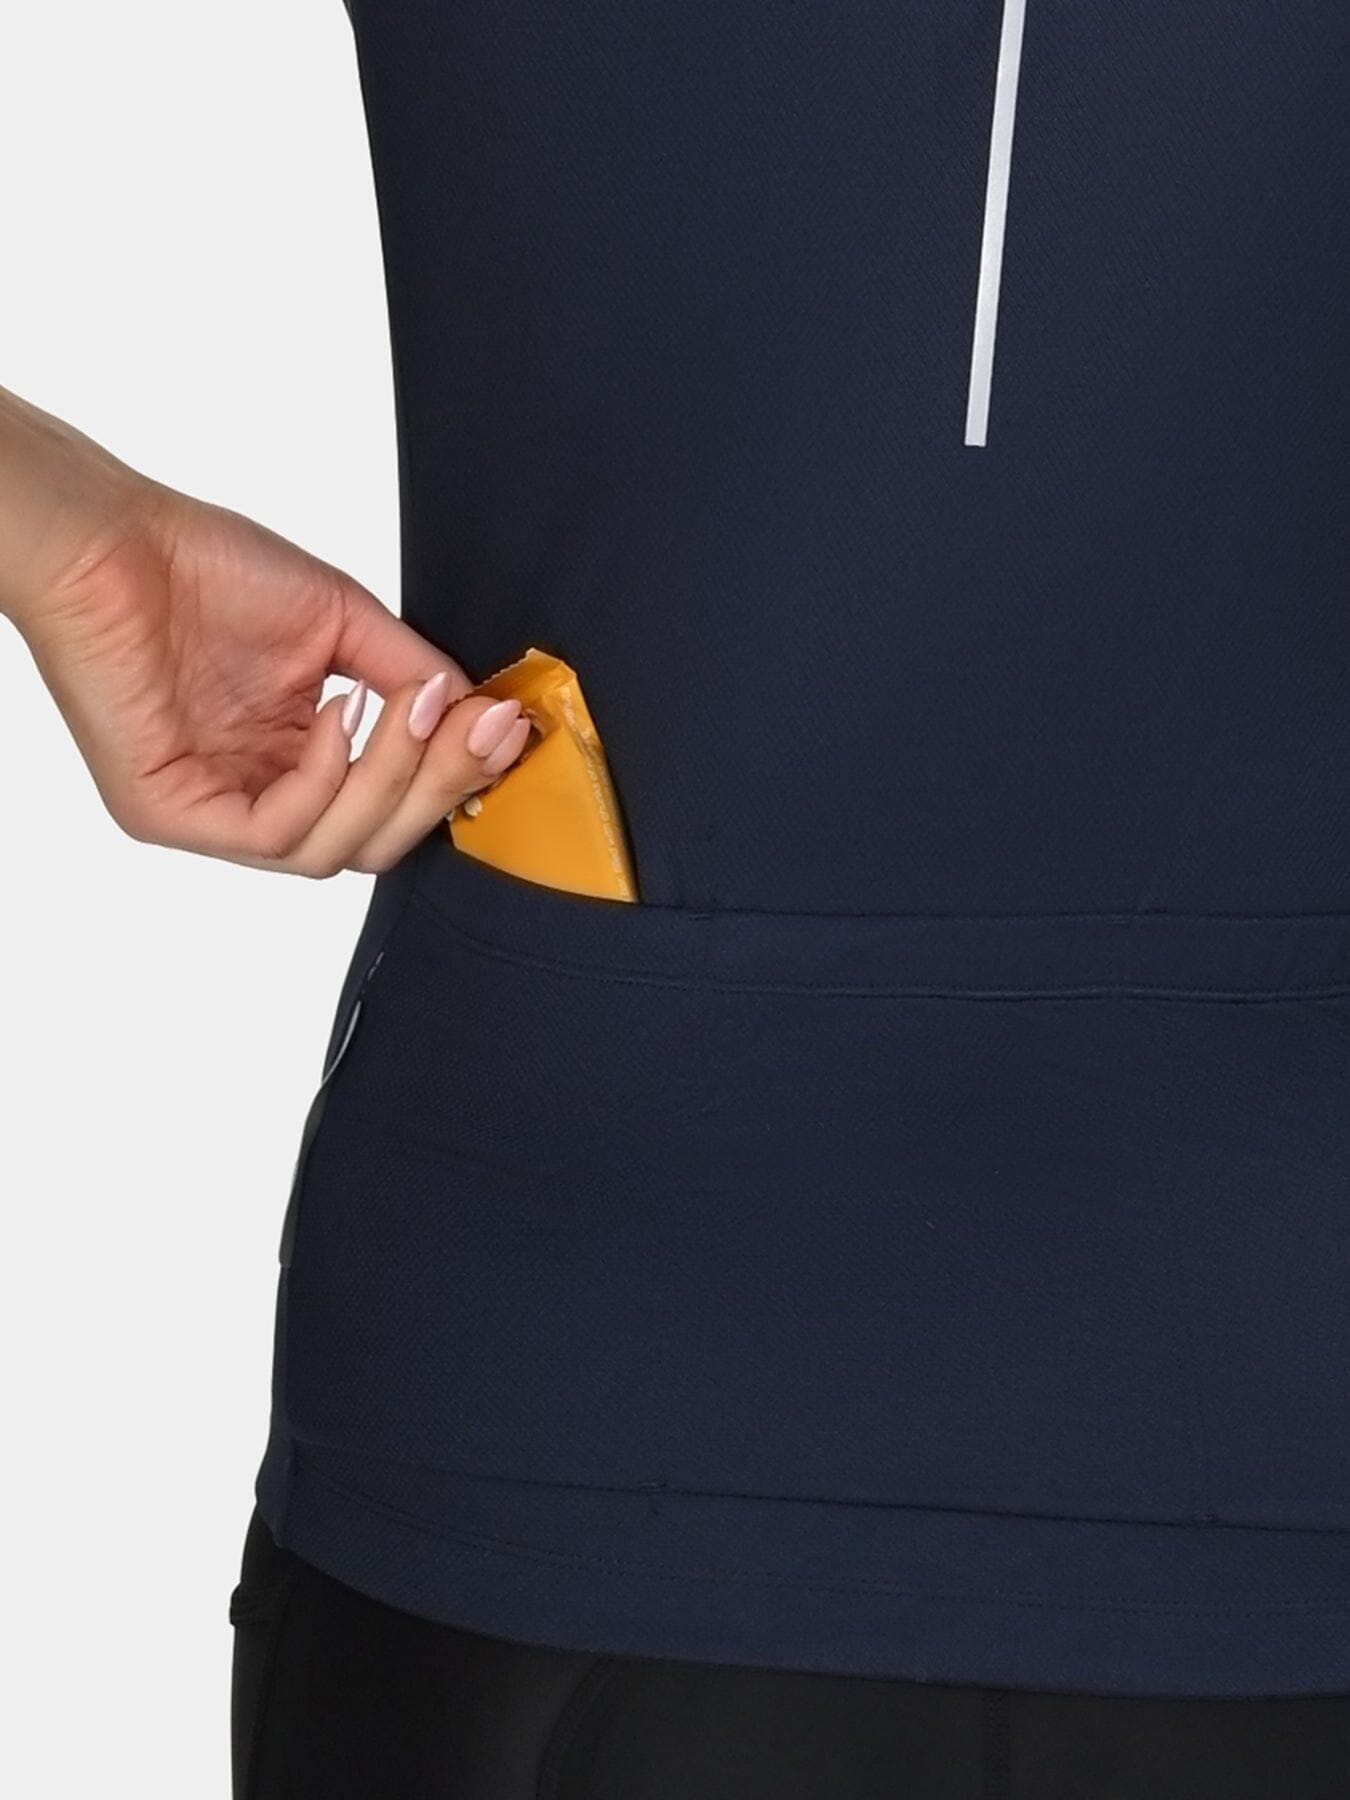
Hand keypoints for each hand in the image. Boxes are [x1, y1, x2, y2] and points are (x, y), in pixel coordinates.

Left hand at [6, 411, 532, 875]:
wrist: (111, 537)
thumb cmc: (204, 567)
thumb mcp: (342, 623)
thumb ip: (412, 675)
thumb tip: (487, 713)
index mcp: (296, 760)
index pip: (392, 812)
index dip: (455, 781)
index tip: (508, 728)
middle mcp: (257, 795)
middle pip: (376, 846)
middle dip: (439, 786)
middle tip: (479, 726)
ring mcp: (213, 813)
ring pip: (334, 852)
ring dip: (389, 780)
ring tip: (407, 707)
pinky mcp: (171, 815)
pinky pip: (276, 834)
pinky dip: (325, 780)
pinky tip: (335, 717)